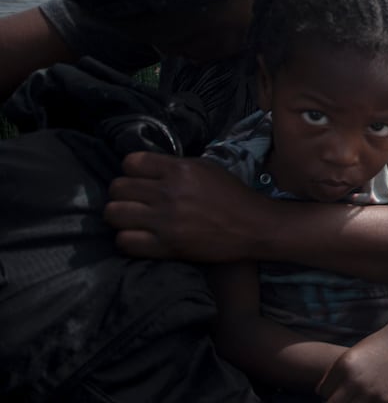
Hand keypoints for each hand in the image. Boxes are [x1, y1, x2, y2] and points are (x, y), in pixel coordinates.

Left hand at [105, 151, 264, 260]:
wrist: (253, 226)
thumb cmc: (232, 195)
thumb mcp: (207, 168)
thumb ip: (176, 166)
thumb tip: (147, 168)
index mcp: (180, 170)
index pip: (131, 163)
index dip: (131, 170)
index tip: (139, 179)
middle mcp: (169, 193)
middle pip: (117, 188)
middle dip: (121, 193)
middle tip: (133, 200)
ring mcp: (166, 221)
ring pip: (114, 214)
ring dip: (120, 216)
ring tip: (132, 219)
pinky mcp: (167, 246)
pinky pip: (125, 242)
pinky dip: (128, 239)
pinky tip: (139, 236)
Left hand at [318, 329, 387, 402]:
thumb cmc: (373, 348)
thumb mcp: (349, 356)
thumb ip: (332, 375)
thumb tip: (319, 393)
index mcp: (343, 368)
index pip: (323, 393)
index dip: (327, 394)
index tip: (333, 392)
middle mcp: (354, 381)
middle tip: (342, 397)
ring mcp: (370, 392)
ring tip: (353, 398)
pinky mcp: (384, 400)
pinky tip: (365, 399)